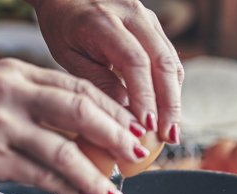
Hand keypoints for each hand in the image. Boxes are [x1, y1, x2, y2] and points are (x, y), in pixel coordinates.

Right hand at [0, 59, 149, 193]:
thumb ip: (32, 103)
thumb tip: (78, 133)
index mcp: (15, 72)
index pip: (78, 87)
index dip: (112, 110)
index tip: (131, 128)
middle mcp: (11, 92)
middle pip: (81, 110)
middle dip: (117, 135)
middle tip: (137, 155)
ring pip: (65, 149)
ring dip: (96, 174)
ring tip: (114, 191)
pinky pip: (40, 174)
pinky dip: (66, 186)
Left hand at [31, 0, 183, 143]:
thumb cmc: (62, 26)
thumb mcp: (69, 56)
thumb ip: (97, 82)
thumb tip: (126, 115)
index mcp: (103, 21)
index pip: (135, 62)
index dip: (145, 97)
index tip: (147, 127)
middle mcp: (132, 14)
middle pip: (162, 62)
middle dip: (169, 104)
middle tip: (169, 136)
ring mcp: (147, 18)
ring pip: (171, 62)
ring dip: (174, 99)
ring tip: (171, 131)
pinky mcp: (154, 26)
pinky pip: (169, 60)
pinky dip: (170, 88)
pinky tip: (166, 112)